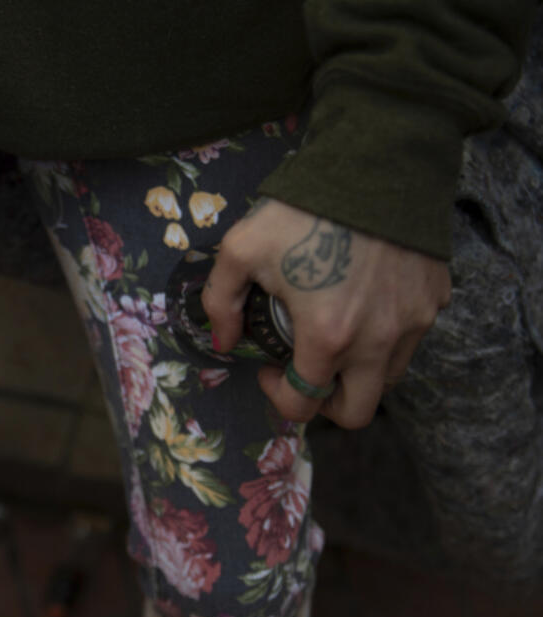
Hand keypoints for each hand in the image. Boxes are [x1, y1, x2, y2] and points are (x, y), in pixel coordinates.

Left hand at [203, 199, 450, 428]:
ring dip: (357, 373)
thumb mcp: (241, 249)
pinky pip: (412, 337)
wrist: (378, 163)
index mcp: (328, 338)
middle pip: (357, 411)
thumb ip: (222, 302)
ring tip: (333, 339)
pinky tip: (363, 304)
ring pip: (388, 377)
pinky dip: (387, 337)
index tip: (268, 369)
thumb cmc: (304, 210)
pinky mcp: (435, 298)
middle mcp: (378, 341)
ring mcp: (413, 322)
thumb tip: (223, 341)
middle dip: (325, 404)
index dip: (279, 397)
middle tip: (305, 373)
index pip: (305, 404)